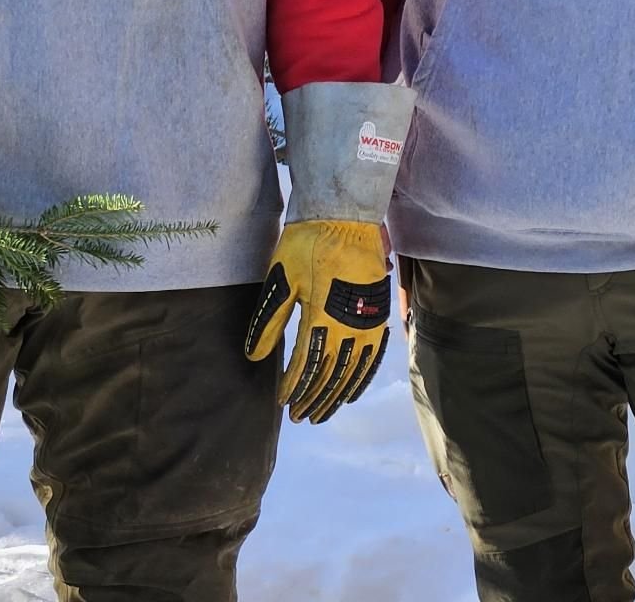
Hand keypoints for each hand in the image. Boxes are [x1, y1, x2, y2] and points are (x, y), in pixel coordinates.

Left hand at [242, 219, 391, 423]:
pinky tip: (353, 391)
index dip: (294, 385)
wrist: (345, 217)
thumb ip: (269, 320)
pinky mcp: (379, 312)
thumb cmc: (307, 244)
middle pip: (332, 372)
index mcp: (322, 314)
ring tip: (322, 412)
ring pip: (354, 368)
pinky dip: (363, 376)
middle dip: (314, 397)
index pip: (307, 362)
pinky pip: (373, 354)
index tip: (282, 401)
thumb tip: (255, 356)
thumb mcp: (282, 278)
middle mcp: (350, 322)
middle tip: (299, 416)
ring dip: (337, 394)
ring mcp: (369, 318)